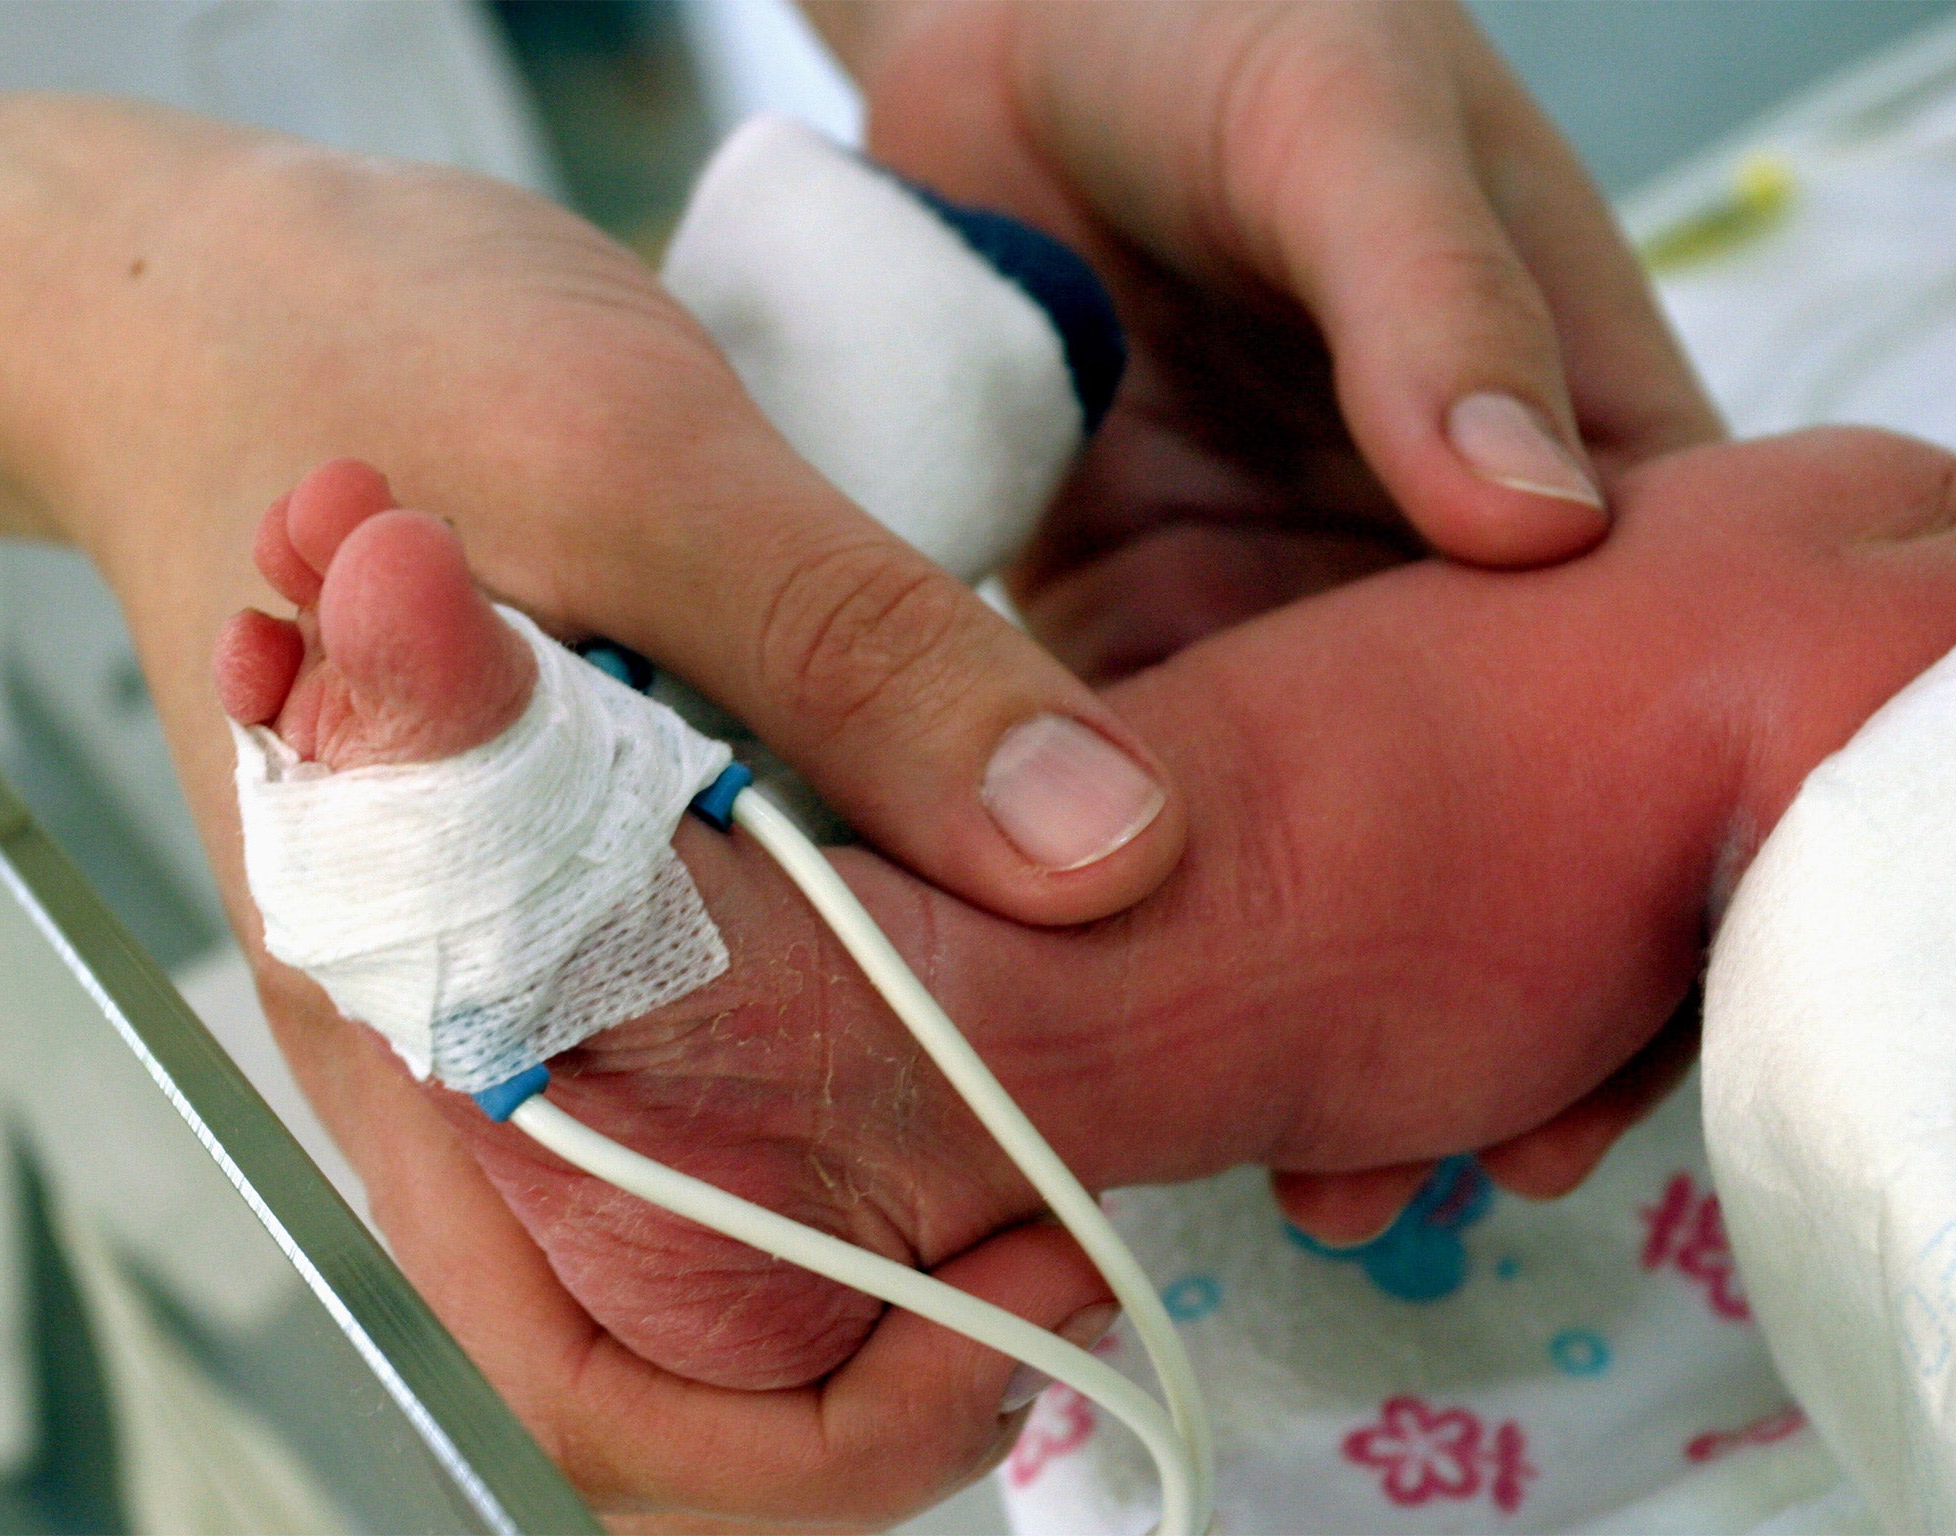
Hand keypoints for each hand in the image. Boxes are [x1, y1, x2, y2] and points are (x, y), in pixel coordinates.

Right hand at [0, 90, 1177, 1523]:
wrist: (235, 304)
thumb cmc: (380, 357)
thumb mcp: (646, 467)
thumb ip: (857, 658)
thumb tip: (1105, 853)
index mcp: (426, 1009)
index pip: (616, 1377)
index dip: (845, 1409)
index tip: (1030, 1255)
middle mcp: (455, 1046)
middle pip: (680, 1339)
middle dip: (898, 1314)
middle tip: (1069, 1189)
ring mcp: (509, 983)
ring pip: (710, 1210)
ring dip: (891, 1189)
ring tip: (1042, 1078)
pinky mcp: (565, 905)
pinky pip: (714, 1063)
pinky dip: (853, 1057)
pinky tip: (961, 966)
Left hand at [816, 0, 1723, 1223]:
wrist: (995, 38)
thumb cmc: (1209, 34)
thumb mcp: (1346, 115)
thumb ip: (1436, 296)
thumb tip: (1543, 523)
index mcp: (1567, 466)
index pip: (1662, 715)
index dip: (1648, 899)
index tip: (1581, 1066)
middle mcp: (1431, 581)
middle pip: (1494, 838)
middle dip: (1467, 1020)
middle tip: (1401, 1182)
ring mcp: (1273, 622)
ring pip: (1319, 859)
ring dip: (1302, 1011)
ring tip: (1292, 1174)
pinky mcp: (1116, 635)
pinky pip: (1141, 802)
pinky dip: (1135, 922)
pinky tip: (1110, 1031)